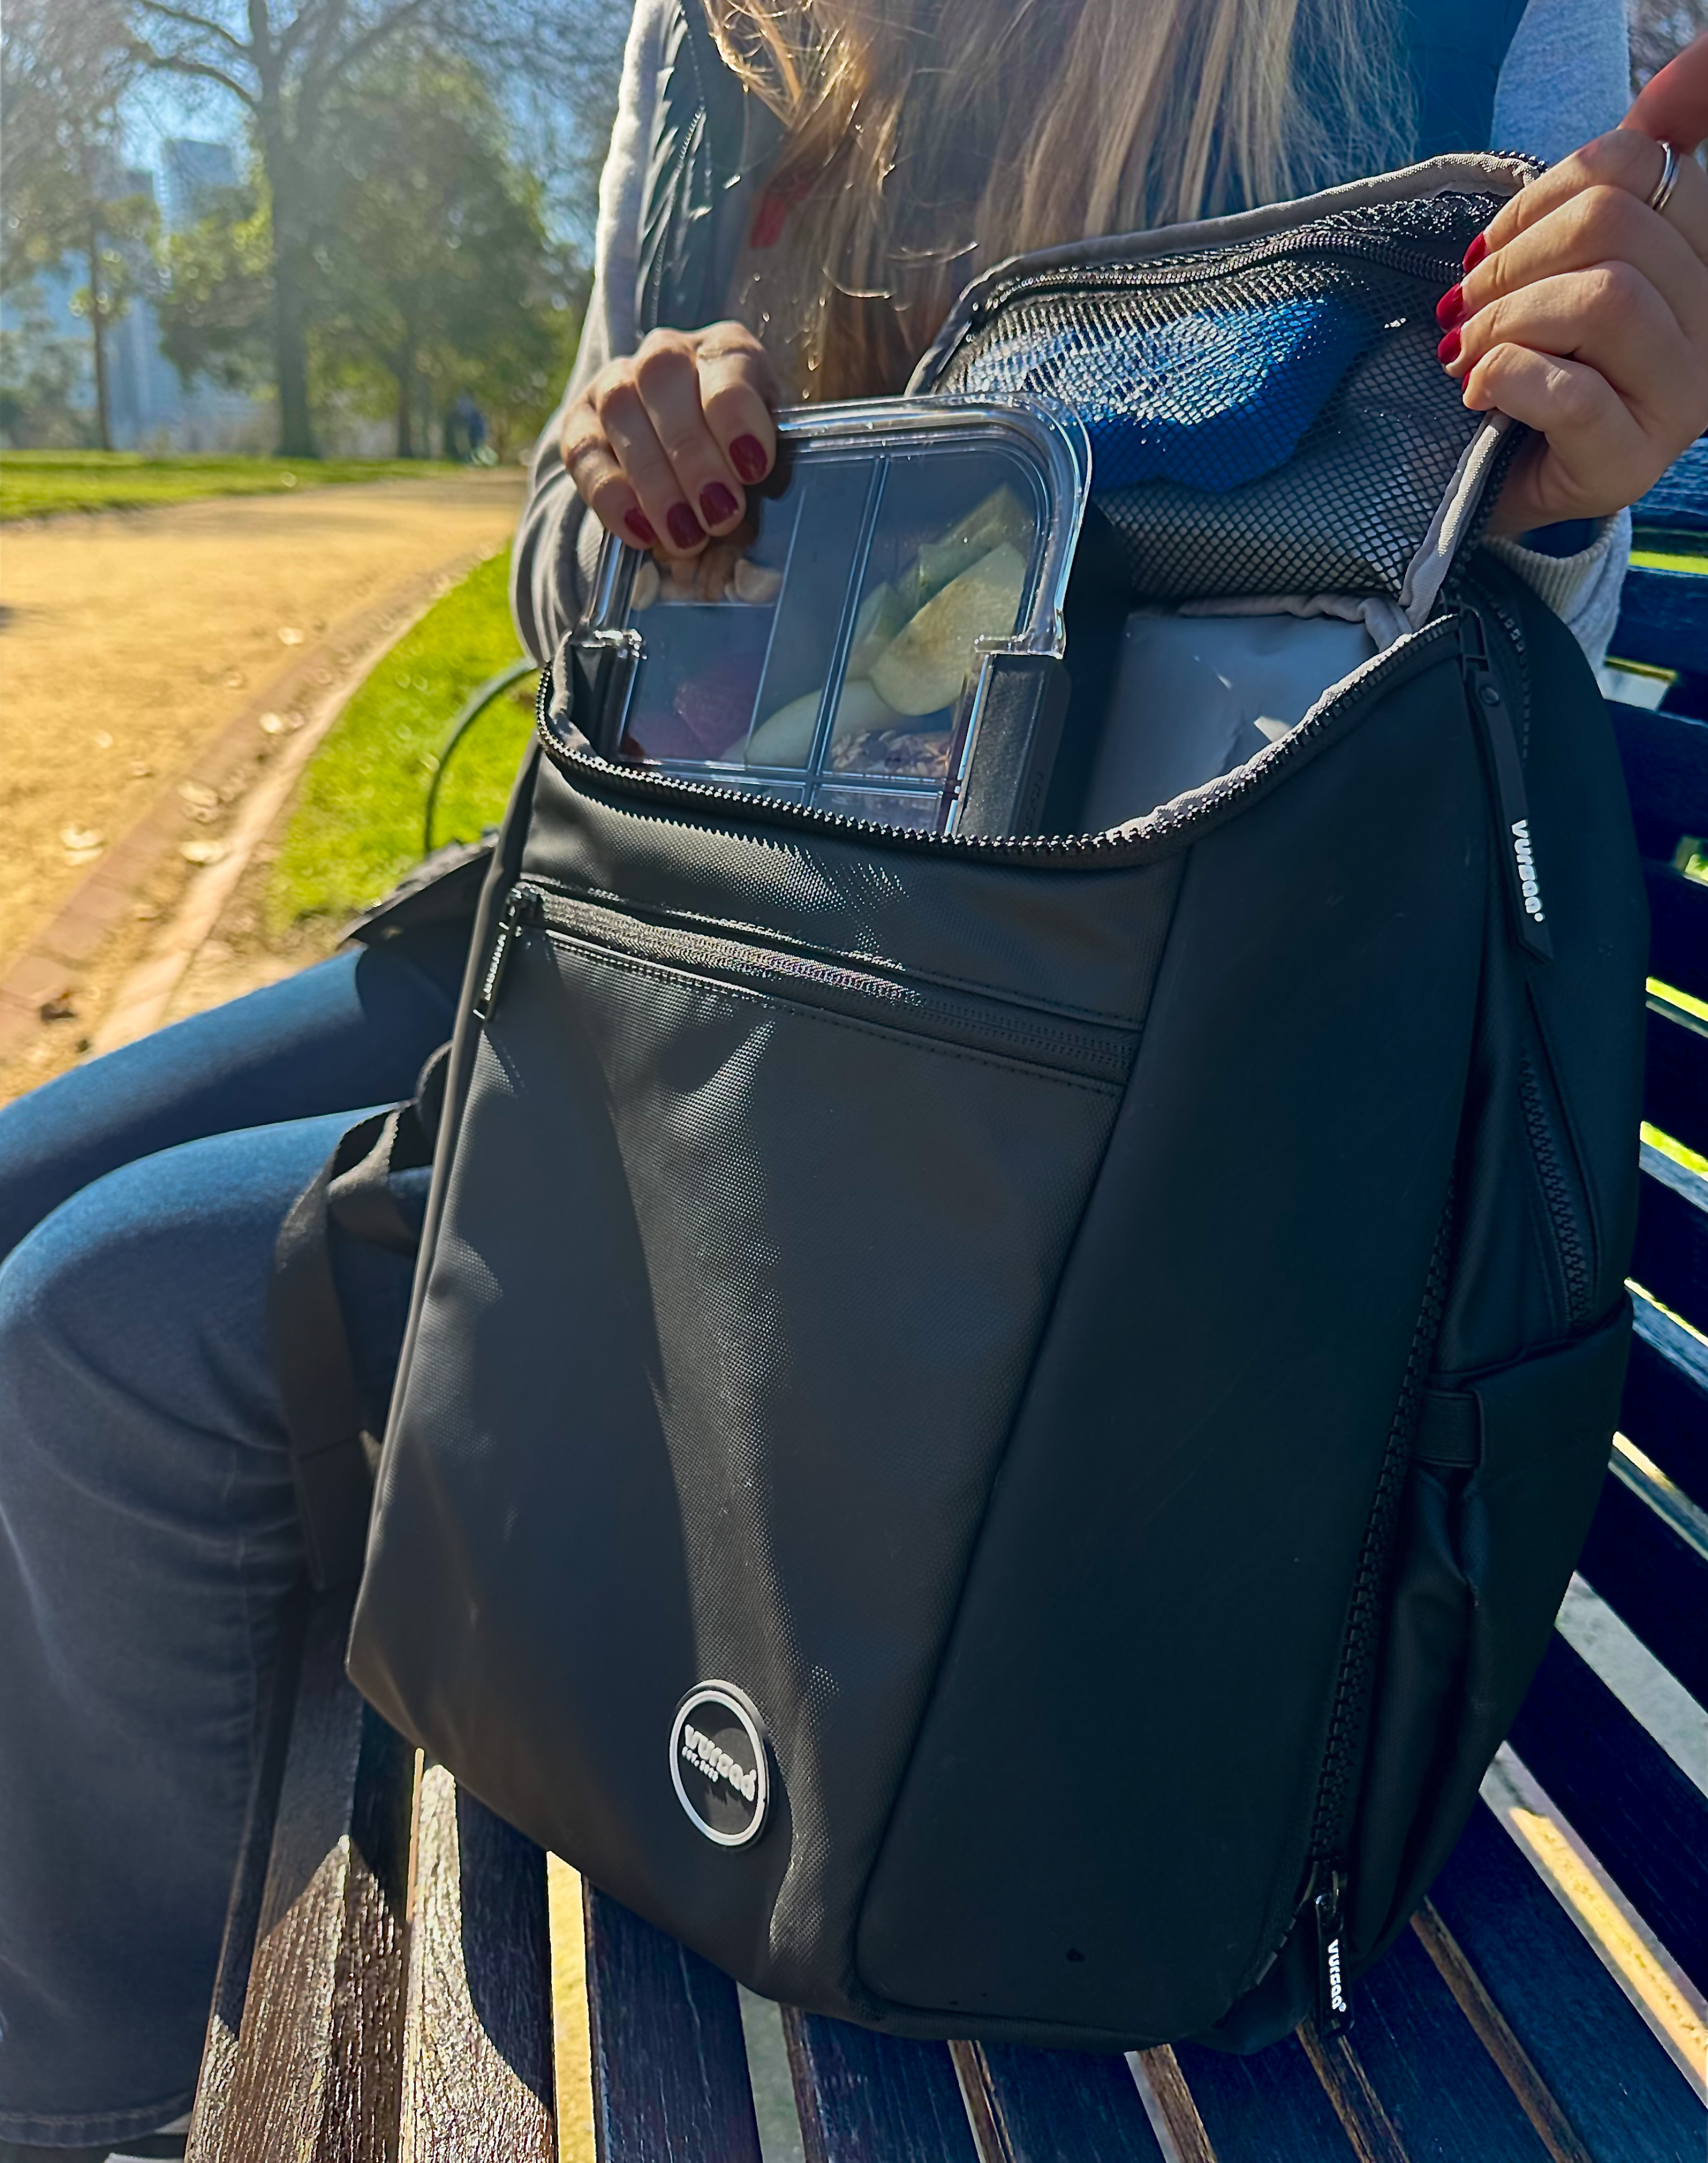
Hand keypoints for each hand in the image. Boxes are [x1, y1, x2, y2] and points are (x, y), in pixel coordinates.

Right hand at [561, 321, 778, 554]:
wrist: (693, 465)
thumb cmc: (742, 460)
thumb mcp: (769, 456)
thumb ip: (765, 473)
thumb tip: (744, 514)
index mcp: (725, 350)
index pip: (725, 363)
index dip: (736, 416)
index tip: (754, 468)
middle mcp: (666, 354)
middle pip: (663, 381)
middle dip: (692, 456)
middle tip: (718, 515)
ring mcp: (616, 383)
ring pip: (619, 412)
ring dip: (653, 481)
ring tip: (684, 536)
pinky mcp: (580, 422)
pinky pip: (583, 452)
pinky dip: (610, 496)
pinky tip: (641, 533)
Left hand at [1441, 32, 1707, 537]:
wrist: (1493, 483)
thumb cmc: (1531, 365)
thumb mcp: (1570, 262)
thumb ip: (1626, 175)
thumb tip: (1681, 73)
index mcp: (1701, 256)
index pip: (1638, 165)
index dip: (1543, 193)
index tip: (1490, 245)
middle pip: (1614, 226)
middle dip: (1512, 262)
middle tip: (1464, 309)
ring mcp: (1683, 397)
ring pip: (1604, 300)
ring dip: (1507, 320)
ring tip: (1468, 353)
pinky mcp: (1632, 462)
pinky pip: (1574, 393)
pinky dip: (1509, 377)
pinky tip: (1480, 390)